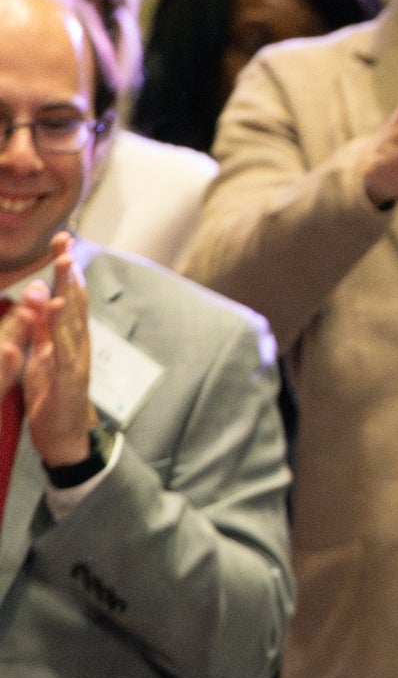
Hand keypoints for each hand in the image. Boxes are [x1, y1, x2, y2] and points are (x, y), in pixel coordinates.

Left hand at [20, 236, 89, 466]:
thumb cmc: (53, 396)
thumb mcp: (42, 355)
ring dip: (69, 293)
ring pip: (74, 321)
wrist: (64, 437)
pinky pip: (66, 350)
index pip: (67, 296)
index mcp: (68, 338)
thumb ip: (42, 327)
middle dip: (70, 271)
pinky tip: (58, 311)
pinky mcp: (72, 379)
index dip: (65, 268)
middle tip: (66, 242)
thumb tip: (38, 296)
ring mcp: (77, 361)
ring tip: (66, 267)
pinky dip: (62, 330)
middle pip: (75, 302)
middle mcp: (78, 344)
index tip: (62, 239)